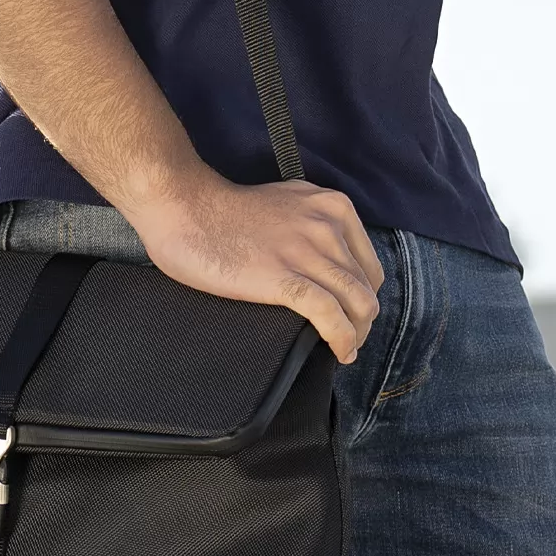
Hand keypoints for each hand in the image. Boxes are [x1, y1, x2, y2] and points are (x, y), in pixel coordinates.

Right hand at [124, 170, 383, 362]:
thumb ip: (312, 226)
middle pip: (367, 287)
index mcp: (333, 206)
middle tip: (348, 340)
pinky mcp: (286, 278)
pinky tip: (338, 352)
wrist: (186, 207)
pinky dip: (342, 339)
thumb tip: (324, 264)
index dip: (364, 295)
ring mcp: (309, 252)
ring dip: (357, 334)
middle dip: (362, 319)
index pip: (369, 264)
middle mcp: (329, 225)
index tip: (350, 315)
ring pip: (358, 303)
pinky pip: (331, 316)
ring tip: (344, 350)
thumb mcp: (287, 204)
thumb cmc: (225, 211)